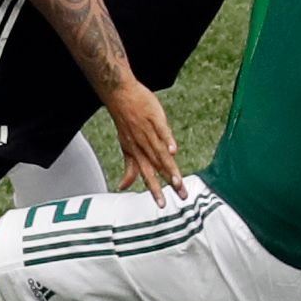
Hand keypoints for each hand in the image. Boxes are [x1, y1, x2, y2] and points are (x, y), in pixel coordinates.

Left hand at [104, 80, 183, 203]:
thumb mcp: (125, 147)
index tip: (163, 205)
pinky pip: (162, 131)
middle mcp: (143, 145)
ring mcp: (149, 131)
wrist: (119, 96)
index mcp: (137, 152)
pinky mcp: (155, 118)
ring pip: (161, 153)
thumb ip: (129, 168)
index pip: (148, 175)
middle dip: (169, 182)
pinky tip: (174, 151)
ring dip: (169, 167)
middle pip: (158, 167)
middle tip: (181, 196)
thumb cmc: (125, 122)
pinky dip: (167, 141)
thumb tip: (122, 187)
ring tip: (178, 181)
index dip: (155, 190)